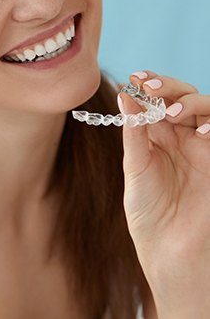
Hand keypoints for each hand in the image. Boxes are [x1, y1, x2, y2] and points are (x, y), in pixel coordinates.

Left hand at [118, 71, 209, 313]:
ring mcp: (198, 145)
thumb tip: (124, 95)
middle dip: (167, 86)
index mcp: (154, 135)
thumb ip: (134, 132)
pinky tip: (198, 128)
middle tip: (150, 87)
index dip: (147, 85)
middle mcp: (177, 136)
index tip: (135, 77)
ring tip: (171, 111)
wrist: (169, 248)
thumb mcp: (135, 167)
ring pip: (202, 107)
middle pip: (179, 97)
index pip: (154, 100)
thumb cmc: (147, 210)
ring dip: (188, 101)